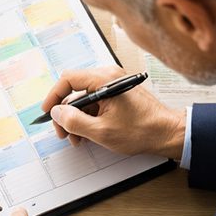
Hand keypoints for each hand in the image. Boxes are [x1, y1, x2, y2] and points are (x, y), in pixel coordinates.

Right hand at [42, 66, 185, 159]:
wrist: (168, 133)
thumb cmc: (142, 130)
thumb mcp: (101, 131)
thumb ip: (74, 121)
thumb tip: (57, 112)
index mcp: (104, 79)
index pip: (68, 79)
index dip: (54, 96)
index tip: (47, 112)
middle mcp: (109, 77)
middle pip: (75, 90)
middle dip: (65, 113)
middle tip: (62, 132)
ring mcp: (114, 85)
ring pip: (85, 99)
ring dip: (77, 118)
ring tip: (76, 138)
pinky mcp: (118, 94)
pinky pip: (96, 103)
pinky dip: (89, 117)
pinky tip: (88, 134)